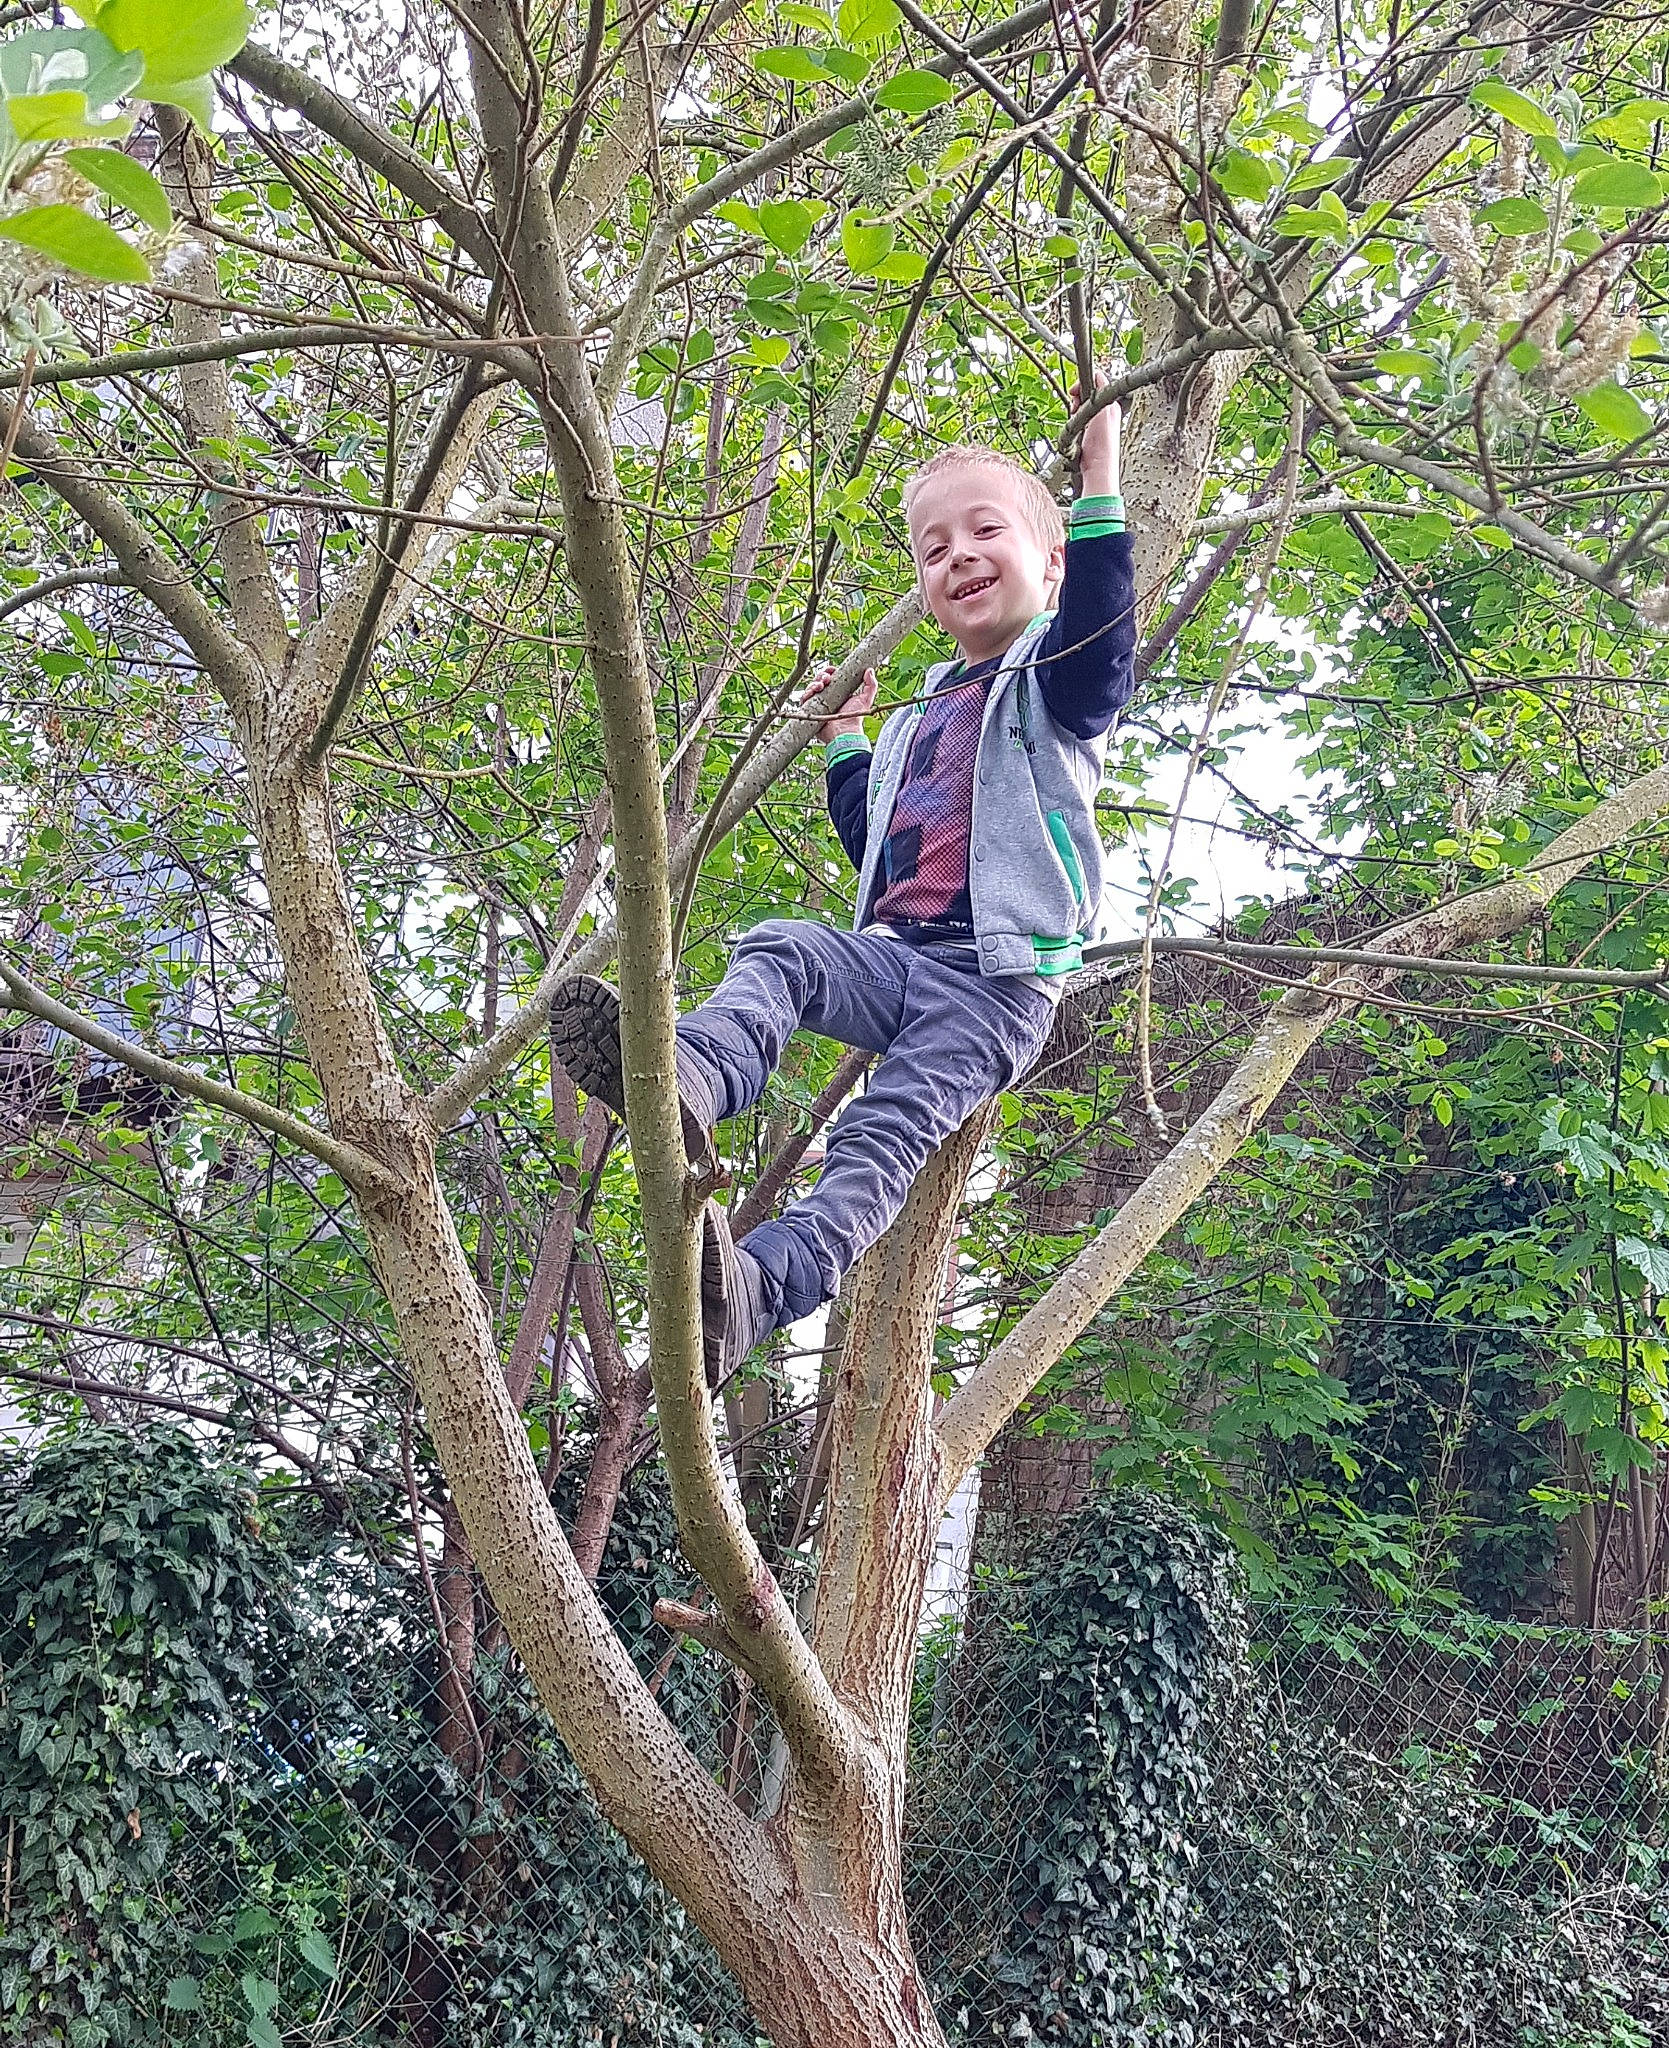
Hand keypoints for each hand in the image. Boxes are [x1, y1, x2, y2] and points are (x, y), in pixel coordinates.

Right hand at [802, 663, 876, 743]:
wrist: (844, 731)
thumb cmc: (854, 718)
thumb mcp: (865, 699)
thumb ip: (871, 685)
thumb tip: (869, 670)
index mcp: (837, 692)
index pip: (830, 677)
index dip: (829, 672)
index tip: (832, 670)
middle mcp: (826, 697)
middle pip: (819, 680)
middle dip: (821, 676)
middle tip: (827, 679)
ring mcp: (817, 704)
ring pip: (810, 688)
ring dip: (814, 683)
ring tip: (820, 685)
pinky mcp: (810, 711)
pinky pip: (804, 700)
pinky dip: (806, 694)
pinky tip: (813, 692)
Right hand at [1072, 376, 1121, 499]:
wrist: (1098, 467)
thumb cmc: (1102, 443)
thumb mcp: (1101, 408)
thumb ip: (1100, 389)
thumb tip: (1096, 374)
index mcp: (1111, 402)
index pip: (1096, 380)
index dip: (1082, 383)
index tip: (1074, 392)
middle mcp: (1107, 410)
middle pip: (1086, 394)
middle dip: (1077, 400)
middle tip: (1074, 409)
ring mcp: (1098, 422)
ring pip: (1080, 407)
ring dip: (1074, 413)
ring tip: (1075, 422)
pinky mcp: (1090, 433)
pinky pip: (1078, 421)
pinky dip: (1073, 424)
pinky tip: (1075, 432)